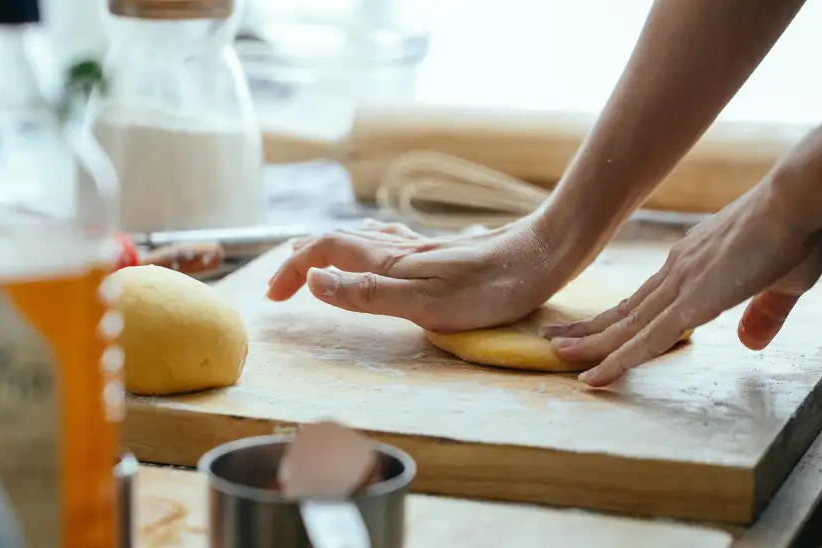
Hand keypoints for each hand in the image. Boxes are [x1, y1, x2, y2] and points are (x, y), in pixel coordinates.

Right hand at [266, 217, 581, 331]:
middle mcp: (399, 248)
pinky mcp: (444, 250)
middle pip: (336, 241)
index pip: (323, 253)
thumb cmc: (493, 287)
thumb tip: (313, 280)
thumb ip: (368, 293)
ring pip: (360, 239)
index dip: (293, 271)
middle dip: (302, 260)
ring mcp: (422, 247)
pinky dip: (363, 245)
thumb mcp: (427, 303)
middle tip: (282, 286)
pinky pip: (387, 241)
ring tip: (314, 264)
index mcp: (389, 261)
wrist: (547, 253)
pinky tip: (378, 248)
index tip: (274, 299)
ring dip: (329, 251)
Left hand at [543, 182, 821, 386]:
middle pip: (624, 311)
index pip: (646, 300)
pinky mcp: (692, 302)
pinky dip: (617, 361)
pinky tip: (593, 377)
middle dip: (588, 329)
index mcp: (692, 265)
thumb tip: (750, 342)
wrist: (797, 201)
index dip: (618, 317)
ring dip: (590, 344)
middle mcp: (676, 273)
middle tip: (554, 339)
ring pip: (625, 327)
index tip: (593, 327)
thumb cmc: (796, 231)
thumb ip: (763, 313)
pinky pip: (646, 341)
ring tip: (556, 354)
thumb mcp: (781, 283)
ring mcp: (680, 286)